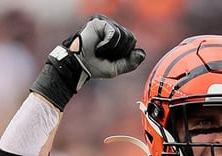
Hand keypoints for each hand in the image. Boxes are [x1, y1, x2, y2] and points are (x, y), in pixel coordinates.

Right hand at [30, 14, 145, 110]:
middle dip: (120, 52)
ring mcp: (105, 23)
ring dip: (113, 49)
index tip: (110, 59)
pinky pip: (114, 33)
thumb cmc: (94, 66)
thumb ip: (131, 62)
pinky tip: (98, 47)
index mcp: (116, 37)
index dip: (125, 54)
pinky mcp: (99, 22)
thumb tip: (143, 53)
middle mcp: (111, 28)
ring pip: (124, 35)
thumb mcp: (117, 67)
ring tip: (100, 51)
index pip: (132, 42)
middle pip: (131, 38)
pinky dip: (108, 44)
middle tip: (104, 55)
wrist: (78, 65)